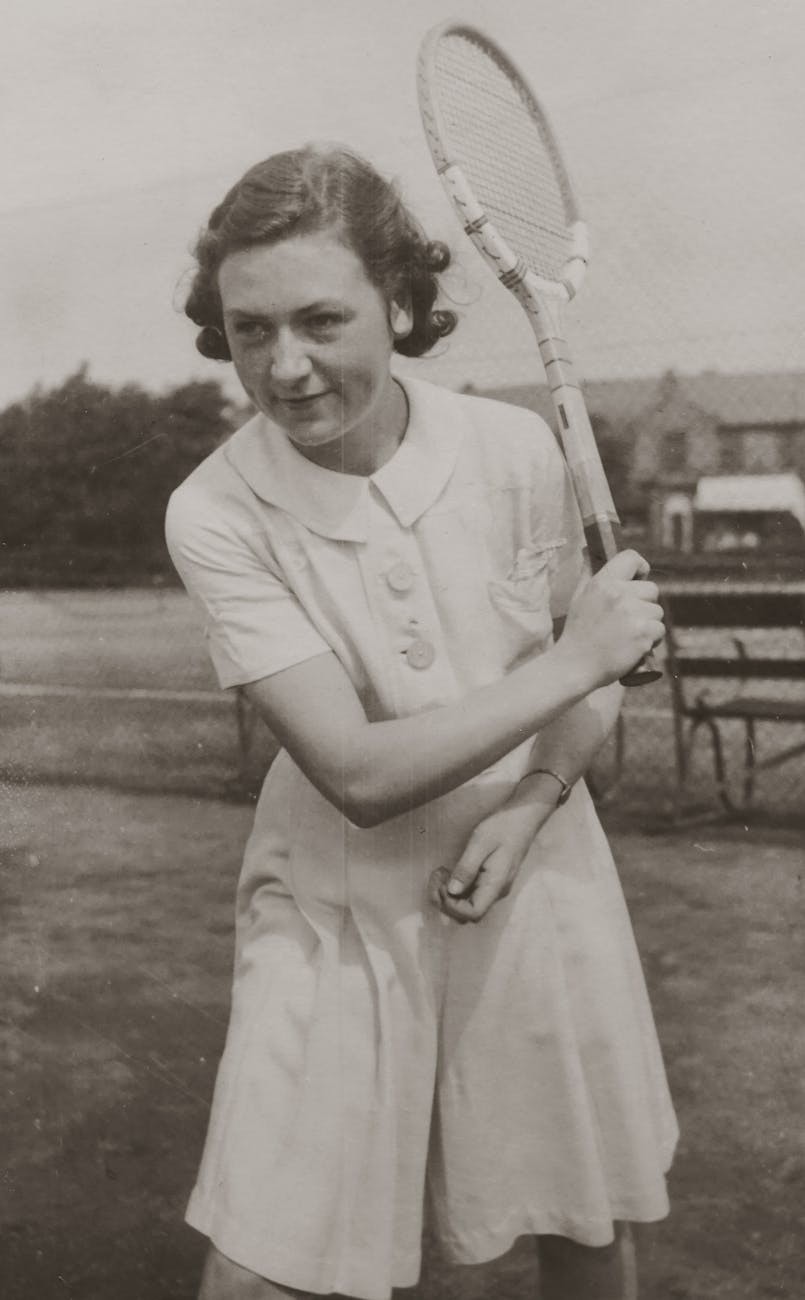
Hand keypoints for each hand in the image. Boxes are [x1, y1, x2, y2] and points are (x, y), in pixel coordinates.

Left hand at [428, 800, 547, 923]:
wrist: (522, 817)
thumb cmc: (503, 826)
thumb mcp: (481, 842)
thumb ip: (466, 867)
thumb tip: (452, 891)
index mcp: (496, 885)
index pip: (473, 913)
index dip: (452, 906)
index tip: (442, 885)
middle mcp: (495, 892)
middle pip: (467, 914)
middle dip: (445, 902)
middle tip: (436, 877)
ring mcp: (492, 887)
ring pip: (466, 906)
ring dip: (447, 896)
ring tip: (440, 873)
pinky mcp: (487, 880)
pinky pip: (468, 894)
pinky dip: (454, 888)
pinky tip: (447, 872)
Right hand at [559, 550, 663, 688]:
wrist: (575, 665)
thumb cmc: (578, 632)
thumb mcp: (579, 596)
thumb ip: (588, 572)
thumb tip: (588, 549)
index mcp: (603, 582)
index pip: (631, 557)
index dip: (640, 568)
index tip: (638, 579)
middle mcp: (619, 594)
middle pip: (652, 589)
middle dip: (644, 604)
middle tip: (626, 620)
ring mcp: (632, 614)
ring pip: (657, 612)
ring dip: (648, 624)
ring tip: (627, 636)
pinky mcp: (643, 634)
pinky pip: (659, 630)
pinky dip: (651, 640)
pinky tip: (633, 646)